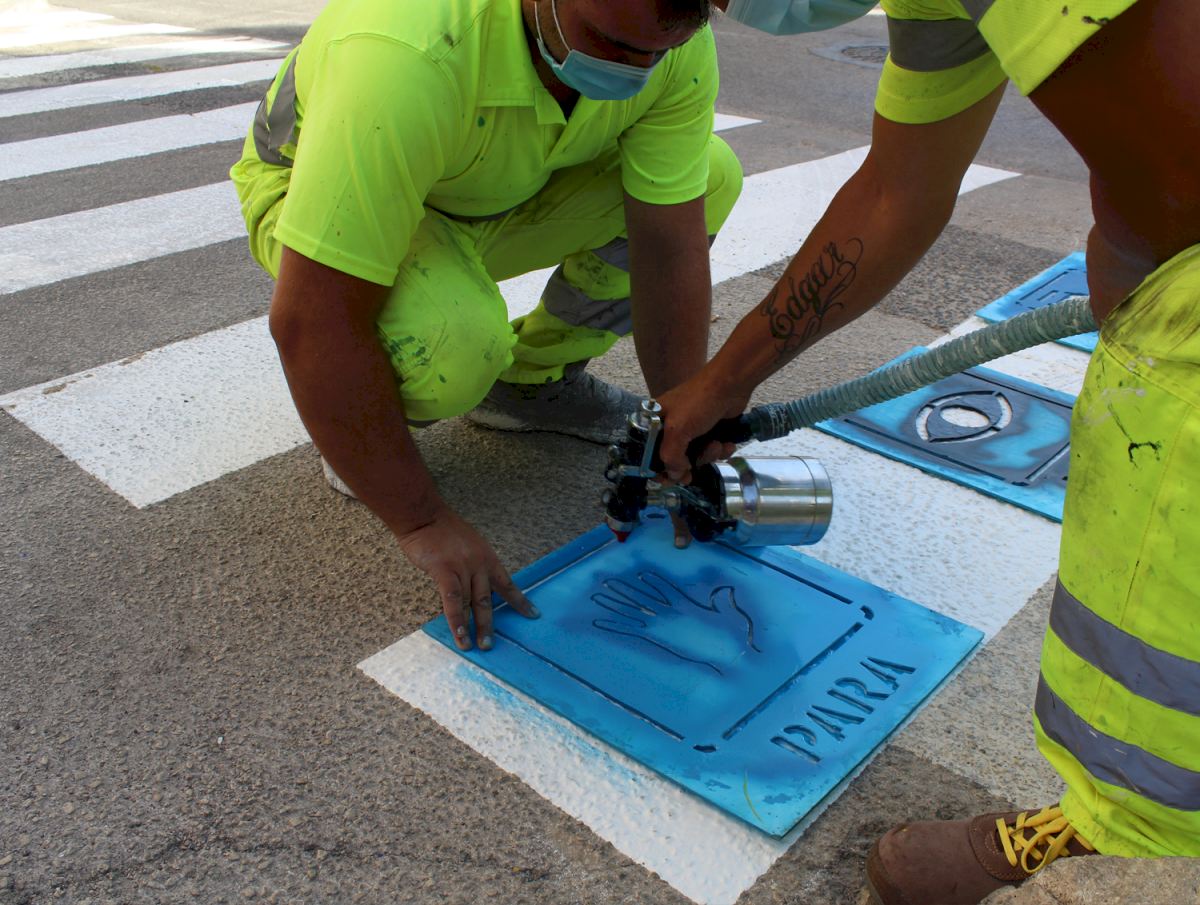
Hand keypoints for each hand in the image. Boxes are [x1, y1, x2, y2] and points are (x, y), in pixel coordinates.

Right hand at [395, 506, 537, 650]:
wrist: (423, 515)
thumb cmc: (442, 530)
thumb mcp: (468, 545)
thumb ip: (473, 565)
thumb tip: (474, 587)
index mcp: (487, 557)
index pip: (506, 583)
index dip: (519, 600)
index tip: (533, 614)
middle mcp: (479, 564)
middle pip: (488, 599)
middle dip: (490, 623)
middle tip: (491, 645)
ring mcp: (463, 567)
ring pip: (471, 602)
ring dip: (473, 627)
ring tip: (475, 647)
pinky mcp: (445, 571)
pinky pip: (453, 600)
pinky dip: (456, 620)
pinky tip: (459, 635)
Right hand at [655, 368, 748, 484]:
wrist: (731, 384)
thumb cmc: (698, 402)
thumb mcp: (677, 429)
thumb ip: (670, 456)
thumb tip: (674, 475)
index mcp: (654, 422)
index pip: (647, 452)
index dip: (656, 468)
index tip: (667, 480)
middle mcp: (670, 426)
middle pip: (672, 458)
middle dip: (686, 465)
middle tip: (690, 476)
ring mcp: (691, 429)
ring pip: (694, 456)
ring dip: (707, 456)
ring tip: (716, 445)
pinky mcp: (709, 431)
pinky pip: (710, 450)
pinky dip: (719, 450)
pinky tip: (727, 444)